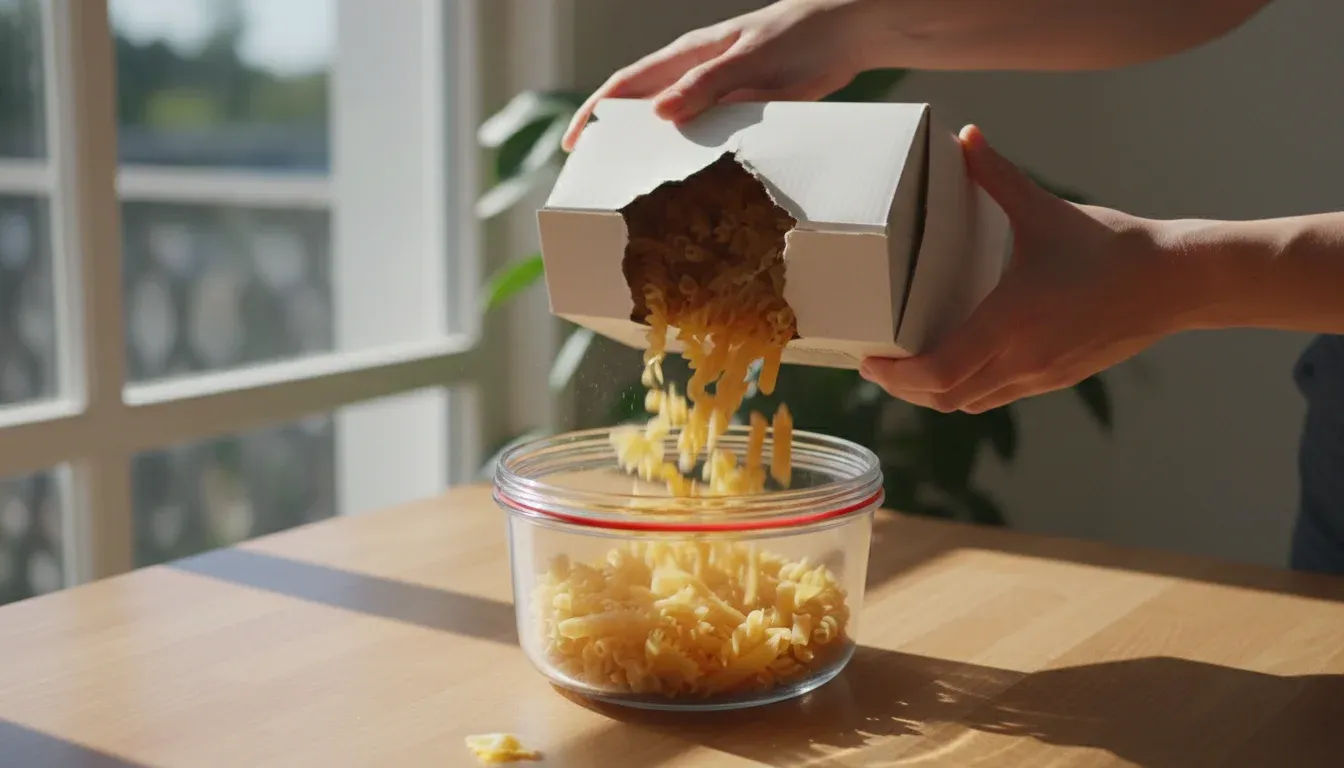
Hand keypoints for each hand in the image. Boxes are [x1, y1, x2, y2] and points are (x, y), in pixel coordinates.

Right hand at [561, 0, 871, 150]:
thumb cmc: (798, 37)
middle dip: (615, 136)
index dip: (595, 112)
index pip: (626, 84)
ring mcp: (718, 89)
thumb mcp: (749, 63)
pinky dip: (691, 154)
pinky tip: (692, 180)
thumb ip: (704, 87)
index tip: (574, 143)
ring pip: (673, 123)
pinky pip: (705, 133)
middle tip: (597, 175)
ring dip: (653, 150)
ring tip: (636, 186)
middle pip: (642, 106)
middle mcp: (696, 72)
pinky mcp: (741, 105)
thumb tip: (657, 115)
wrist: (846, 33)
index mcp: (688, 55)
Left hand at [860, 125, 1189, 413]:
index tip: (869, 361)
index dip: (896, 376)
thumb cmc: (1112, 246)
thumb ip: (998, 174)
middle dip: (904, 388)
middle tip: (878, 365)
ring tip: (909, 369)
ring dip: (934, 394)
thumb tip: (967, 135)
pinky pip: (997, 398)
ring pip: (970, 404)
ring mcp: (1041, 376)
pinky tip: (958, 363)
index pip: (936, 372)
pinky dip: (967, 389)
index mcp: (1009, 324)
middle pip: (944, 399)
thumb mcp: (1045, 209)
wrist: (1178, 281)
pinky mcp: (1058, 379)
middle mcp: (1021, 360)